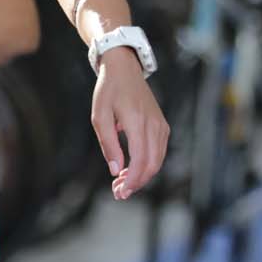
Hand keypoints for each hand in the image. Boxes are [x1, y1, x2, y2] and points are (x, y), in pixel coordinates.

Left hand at [91, 55, 169, 200]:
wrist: (124, 68)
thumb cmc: (108, 90)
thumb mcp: (100, 116)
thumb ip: (109, 144)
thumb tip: (116, 170)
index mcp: (137, 121)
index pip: (140, 160)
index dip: (131, 180)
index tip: (119, 191)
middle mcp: (153, 124)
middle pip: (152, 164)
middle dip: (137, 183)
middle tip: (119, 192)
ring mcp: (161, 125)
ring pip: (157, 160)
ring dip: (142, 176)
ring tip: (123, 182)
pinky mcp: (162, 125)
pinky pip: (158, 151)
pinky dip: (148, 164)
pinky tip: (132, 169)